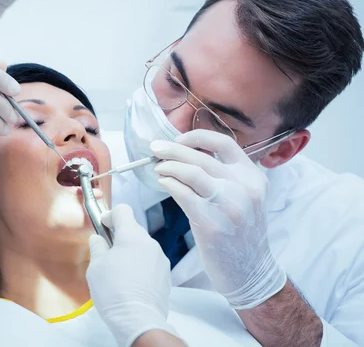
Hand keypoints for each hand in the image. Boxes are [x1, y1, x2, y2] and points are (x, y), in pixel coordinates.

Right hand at [87, 204, 180, 346]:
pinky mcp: (166, 276)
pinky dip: (140, 266)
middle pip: (133, 229)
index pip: (123, 210)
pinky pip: (150, 262)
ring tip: (119, 272)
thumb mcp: (96, 266)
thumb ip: (98, 246)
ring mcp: (160, 259)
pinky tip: (131, 283)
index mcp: (132, 236)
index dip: (110, 215)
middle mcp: (150, 243)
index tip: (102, 226)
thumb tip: (99, 239)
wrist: (138, 320)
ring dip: (131, 252)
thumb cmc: (113, 290)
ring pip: (142, 247)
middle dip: (119, 237)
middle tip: (107, 254)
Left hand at [150, 129, 286, 308]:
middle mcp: (244, 187)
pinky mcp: (212, 223)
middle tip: (154, 149)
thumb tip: (185, 156)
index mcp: (253, 177)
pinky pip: (183, 194)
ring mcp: (229, 205)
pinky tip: (163, 183)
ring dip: (168, 166)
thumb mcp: (244, 197)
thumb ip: (225, 177)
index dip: (197, 137)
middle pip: (201, 157)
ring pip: (191, 172)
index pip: (224, 143)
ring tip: (157, 168)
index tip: (178, 139)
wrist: (251, 270)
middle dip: (172, 150)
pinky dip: (169, 184)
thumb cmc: (241, 233)